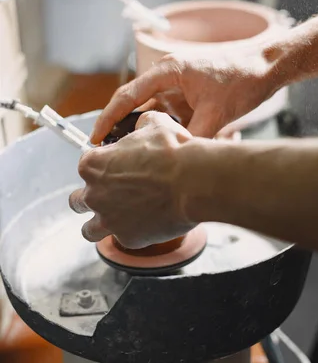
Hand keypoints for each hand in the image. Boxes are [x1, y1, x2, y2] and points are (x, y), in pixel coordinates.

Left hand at [69, 112, 196, 248]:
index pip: (86, 165)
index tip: (116, 167)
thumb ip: (141, 125)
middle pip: (78, 200)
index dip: (102, 165)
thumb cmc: (174, 152)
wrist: (194, 181)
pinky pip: (123, 238)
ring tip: (117, 219)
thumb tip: (144, 123)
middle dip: (94, 197)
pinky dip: (132, 232)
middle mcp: (94, 194)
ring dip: (100, 223)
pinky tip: (146, 223)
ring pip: (89, 230)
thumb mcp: (155, 124)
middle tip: (114, 194)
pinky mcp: (128, 238)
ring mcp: (109, 219)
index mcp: (94, 165)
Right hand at [90, 44, 280, 143]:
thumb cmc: (244, 78)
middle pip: (133, 103)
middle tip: (105, 152)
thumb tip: (177, 163)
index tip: (94, 138)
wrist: (267, 67)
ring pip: (149, 111)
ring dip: (139, 130)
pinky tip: (154, 149)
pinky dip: (159, 130)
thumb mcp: (217, 113)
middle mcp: (168, 77)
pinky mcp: (187, 97)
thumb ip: (194, 138)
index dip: (108, 118)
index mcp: (168, 71)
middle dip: (118, 127)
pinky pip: (166, 115)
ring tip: (126, 155)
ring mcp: (177, 87)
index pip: (128, 95)